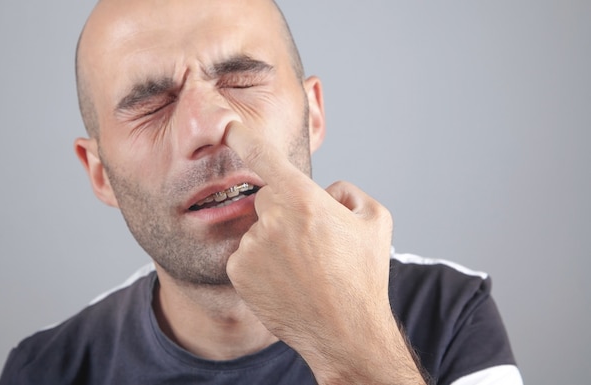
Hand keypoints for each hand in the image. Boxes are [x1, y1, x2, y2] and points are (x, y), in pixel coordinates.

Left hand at [224, 122, 425, 384]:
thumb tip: (326, 191)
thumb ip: (348, 192)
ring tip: (303, 268)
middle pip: (268, 197)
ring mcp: (252, 247)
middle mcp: (272, 220)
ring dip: (274, 240)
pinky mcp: (238, 271)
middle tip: (312, 241)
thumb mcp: (376, 221)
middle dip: (285, 210)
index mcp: (304, 200)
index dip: (243, 136)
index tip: (227, 124)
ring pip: (258, 228)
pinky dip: (261, 262)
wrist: (345, 333)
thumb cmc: (363, 277)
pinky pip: (246, 253)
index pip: (264, 157)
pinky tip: (286, 280)